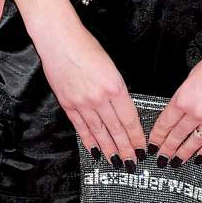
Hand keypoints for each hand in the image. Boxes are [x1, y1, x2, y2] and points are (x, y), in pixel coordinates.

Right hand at [35, 21, 145, 164]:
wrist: (59, 40)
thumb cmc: (86, 47)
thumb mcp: (111, 67)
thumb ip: (117, 89)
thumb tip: (122, 110)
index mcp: (114, 87)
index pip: (129, 119)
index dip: (136, 137)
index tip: (142, 148)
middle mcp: (99, 98)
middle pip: (116, 129)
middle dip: (126, 148)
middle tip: (132, 162)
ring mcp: (82, 103)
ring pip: (99, 132)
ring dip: (109, 149)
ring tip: (116, 161)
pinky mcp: (68, 104)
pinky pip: (81, 127)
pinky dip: (88, 140)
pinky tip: (94, 150)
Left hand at [147, 42, 201, 164]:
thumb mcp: (190, 78)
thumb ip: (184, 98)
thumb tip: (178, 113)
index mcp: (183, 98)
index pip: (165, 123)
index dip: (157, 136)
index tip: (154, 144)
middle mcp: (198, 111)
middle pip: (177, 136)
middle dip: (168, 149)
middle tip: (162, 157)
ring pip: (195, 142)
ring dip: (185, 153)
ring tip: (177, 161)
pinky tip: (201, 157)